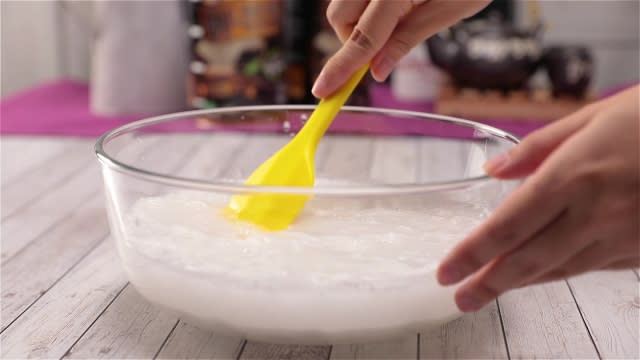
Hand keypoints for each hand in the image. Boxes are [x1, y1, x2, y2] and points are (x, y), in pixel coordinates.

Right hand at [312, 0, 490, 97]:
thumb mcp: (449, 10)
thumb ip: (407, 39)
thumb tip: (376, 70)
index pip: (363, 38)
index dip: (342, 68)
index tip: (323, 90)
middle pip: (339, 17)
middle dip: (352, 39)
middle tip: (385, 44)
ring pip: (342, 4)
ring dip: (358, 21)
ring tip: (398, 15)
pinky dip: (364, 5)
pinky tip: (394, 2)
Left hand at [437, 85, 639, 311]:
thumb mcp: (594, 116)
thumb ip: (539, 147)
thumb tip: (493, 171)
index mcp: (574, 175)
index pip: (508, 225)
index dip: (473, 254)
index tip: (446, 272)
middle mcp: (595, 213)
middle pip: (528, 259)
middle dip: (489, 283)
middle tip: (461, 298)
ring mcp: (624, 236)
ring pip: (560, 270)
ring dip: (521, 284)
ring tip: (490, 292)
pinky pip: (594, 267)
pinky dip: (562, 273)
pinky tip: (542, 275)